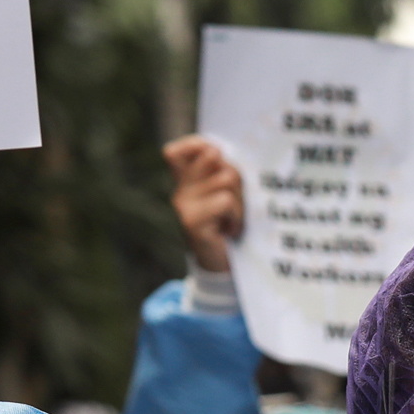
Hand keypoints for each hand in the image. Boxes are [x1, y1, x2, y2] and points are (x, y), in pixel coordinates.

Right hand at [164, 136, 242, 273]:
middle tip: (233, 202)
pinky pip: (225, 201)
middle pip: (213, 157)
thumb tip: (216, 150)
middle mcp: (179, 194)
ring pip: (224, 179)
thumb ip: (224, 171)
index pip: (174, 152)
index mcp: (186, 184)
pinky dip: (236, 216)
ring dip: (239, 201)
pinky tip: (230, 230)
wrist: (223, 269)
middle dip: (234, 176)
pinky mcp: (192, 223)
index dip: (195, 145)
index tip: (216, 157)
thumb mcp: (230, 195)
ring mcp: (183, 208)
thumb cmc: (231, 228)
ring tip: (232, 218)